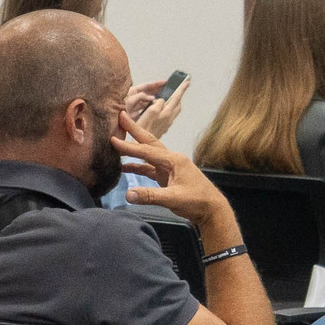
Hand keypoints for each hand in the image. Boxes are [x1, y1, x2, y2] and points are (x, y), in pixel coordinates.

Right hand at [115, 105, 231, 232]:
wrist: (211, 209)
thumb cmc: (196, 201)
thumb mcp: (173, 199)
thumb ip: (150, 196)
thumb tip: (128, 194)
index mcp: (174, 160)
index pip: (147, 151)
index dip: (129, 146)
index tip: (113, 139)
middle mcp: (171, 159)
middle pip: (149, 142)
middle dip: (134, 130)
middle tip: (121, 116)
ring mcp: (169, 167)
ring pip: (148, 153)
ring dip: (133, 148)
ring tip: (118, 140)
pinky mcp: (167, 176)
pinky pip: (149, 167)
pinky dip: (137, 165)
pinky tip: (124, 167)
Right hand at [127, 76, 188, 140]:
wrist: (140, 146)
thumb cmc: (143, 130)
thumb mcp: (150, 112)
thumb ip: (158, 103)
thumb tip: (161, 100)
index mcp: (167, 113)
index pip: (176, 97)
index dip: (181, 89)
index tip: (187, 81)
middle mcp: (169, 119)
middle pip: (177, 104)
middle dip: (178, 96)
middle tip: (178, 89)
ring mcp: (166, 124)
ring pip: (173, 111)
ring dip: (174, 103)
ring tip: (170, 98)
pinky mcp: (162, 129)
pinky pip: (168, 117)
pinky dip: (168, 110)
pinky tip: (161, 111)